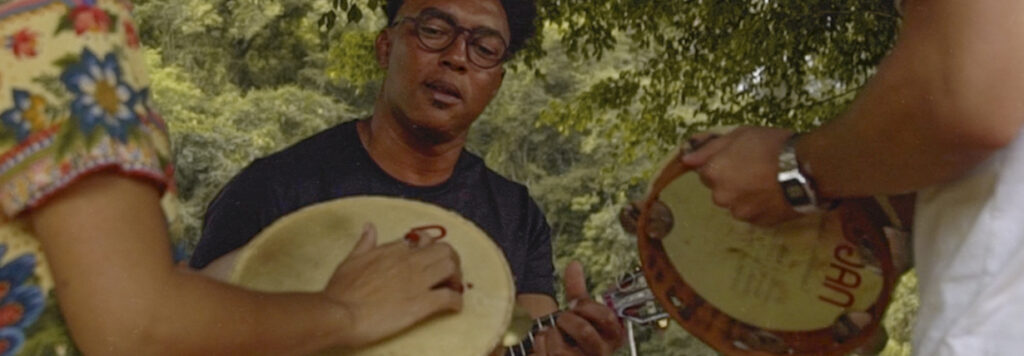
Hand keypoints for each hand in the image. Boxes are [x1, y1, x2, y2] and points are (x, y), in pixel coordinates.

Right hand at [324, 223, 462, 347]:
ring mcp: (418, 281)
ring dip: (456, 278)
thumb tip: (369, 226)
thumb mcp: (351, 260)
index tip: (427, 260)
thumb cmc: (341, 290)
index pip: (422, 241)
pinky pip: (450, 298)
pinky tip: (454, 308)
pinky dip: (457, 301)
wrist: (340, 314)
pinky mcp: (422, 304)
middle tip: (448, 274)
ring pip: (452, 268)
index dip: (428, 251)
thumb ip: (364, 243)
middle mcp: (410, 261)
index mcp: (393, 250)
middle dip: (451, 260)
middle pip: (444, 250)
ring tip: (452, 288)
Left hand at [531, 261, 624, 355]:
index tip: (575, 304)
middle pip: (583, 332)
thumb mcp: (582, 313)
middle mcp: (602, 353)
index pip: (606, 317)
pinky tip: (546, 344)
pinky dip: (541, 344)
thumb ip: (578, 291)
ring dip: (552, 334)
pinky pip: (547, 355)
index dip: (586, 306)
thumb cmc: (577, 334)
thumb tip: (574, 264)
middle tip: (563, 319)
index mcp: (613, 336)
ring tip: (555, 333)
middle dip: (567, 319)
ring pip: (561, 350)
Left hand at [681, 126, 801, 225]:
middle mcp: (720, 196)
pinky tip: (773, 194)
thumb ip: (708, 147)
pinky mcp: (758, 223)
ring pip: (736, 203)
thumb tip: (686, 158)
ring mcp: (739, 212)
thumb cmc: (772, 146)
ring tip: (767, 182)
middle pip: (720, 189)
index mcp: (713, 173)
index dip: (724, 163)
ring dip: (745, 195)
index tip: (740, 158)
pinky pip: (753, 214)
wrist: (805, 169)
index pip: (706, 171)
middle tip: (756, 169)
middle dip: (733, 181)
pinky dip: (759, 206)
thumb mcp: (739, 135)